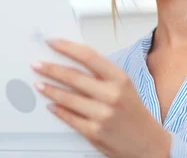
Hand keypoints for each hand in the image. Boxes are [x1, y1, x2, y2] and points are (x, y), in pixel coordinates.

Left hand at [31, 39, 171, 157]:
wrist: (149, 143)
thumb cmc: (134, 112)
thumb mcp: (124, 86)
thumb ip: (101, 74)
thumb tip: (71, 61)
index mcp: (119, 78)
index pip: (88, 56)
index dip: (67, 47)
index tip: (52, 43)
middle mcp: (112, 95)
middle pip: (73, 76)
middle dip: (50, 69)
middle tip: (37, 65)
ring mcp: (102, 115)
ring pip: (67, 97)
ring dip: (49, 89)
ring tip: (39, 83)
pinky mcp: (94, 132)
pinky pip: (69, 118)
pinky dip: (57, 110)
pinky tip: (51, 105)